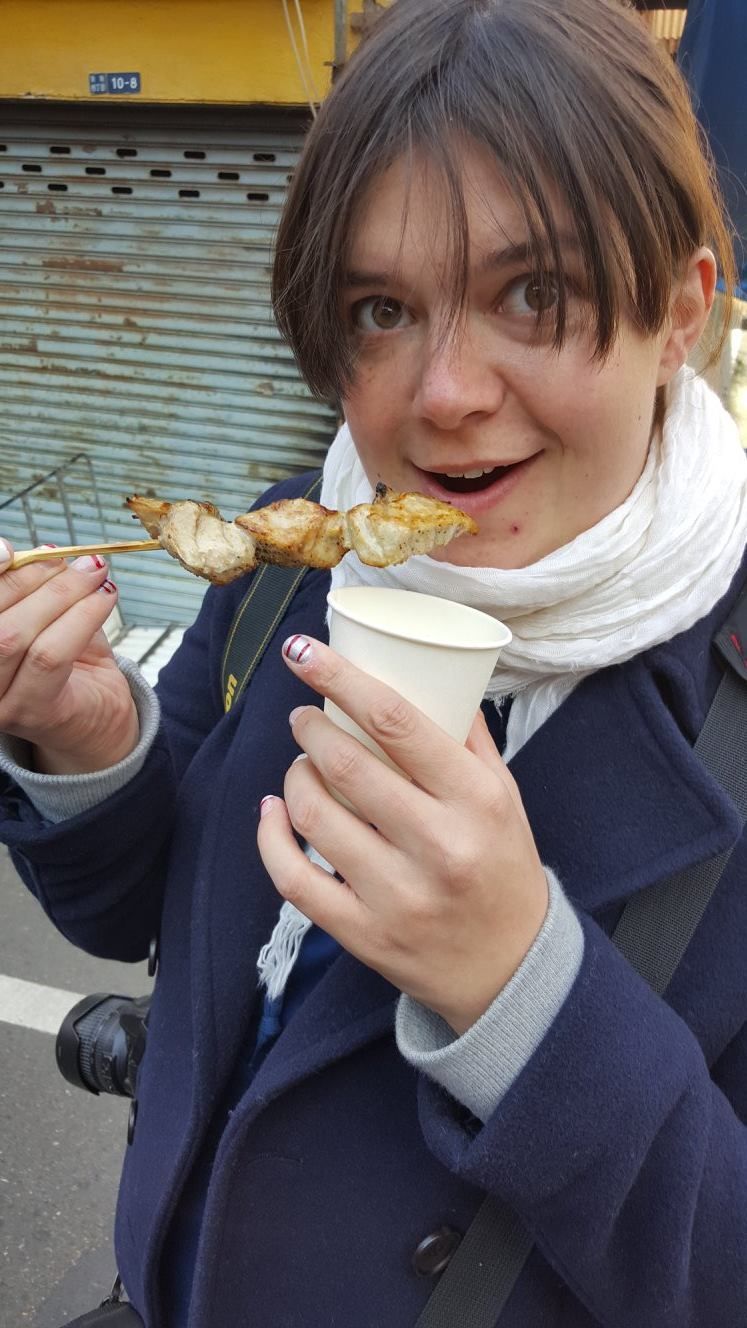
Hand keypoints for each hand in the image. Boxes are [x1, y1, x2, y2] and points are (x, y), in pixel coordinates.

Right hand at [0, 542, 138, 773]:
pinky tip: (105, 597)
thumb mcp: (44, 620)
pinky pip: (51, 656)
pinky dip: (82, 616)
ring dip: (62, 594)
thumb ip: (35, 592)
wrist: (97, 720)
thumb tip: (39, 554)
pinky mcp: (32, 712)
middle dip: (33, 577)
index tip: (13, 549)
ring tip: (96, 574)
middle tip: (78, 560)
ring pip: (17, 637)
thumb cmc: (66, 665)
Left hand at [257, 634, 547, 1034]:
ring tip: (301, 765)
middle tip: (304, 717)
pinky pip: (295, 880)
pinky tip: (272, 813)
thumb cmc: (503, 867)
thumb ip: (468, 737)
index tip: (303, 653)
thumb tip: (431, 671)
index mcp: (476, 801)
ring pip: (315, 816)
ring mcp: (397, 895)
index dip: (340, 678)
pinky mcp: (363, 935)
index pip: (396, 721)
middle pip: (346, 764)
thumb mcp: (505, 796)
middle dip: (309, 727)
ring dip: (294, 777)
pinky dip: (271, 838)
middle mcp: (438, 846)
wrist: (510, 969)